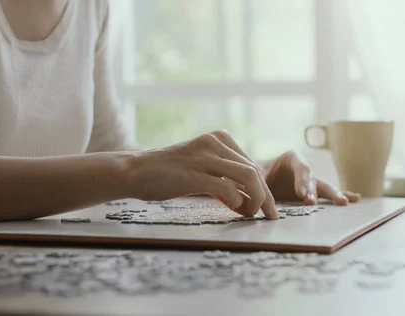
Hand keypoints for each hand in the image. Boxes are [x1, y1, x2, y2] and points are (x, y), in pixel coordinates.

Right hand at [127, 130, 277, 218]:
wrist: (134, 171)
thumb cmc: (167, 173)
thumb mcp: (200, 165)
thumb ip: (222, 175)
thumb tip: (246, 197)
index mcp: (219, 138)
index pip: (252, 164)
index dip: (264, 188)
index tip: (268, 207)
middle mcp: (215, 143)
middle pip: (255, 171)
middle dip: (267, 196)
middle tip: (270, 216)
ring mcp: (205, 157)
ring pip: (249, 176)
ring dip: (258, 199)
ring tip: (251, 214)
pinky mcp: (194, 174)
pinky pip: (229, 189)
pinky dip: (238, 203)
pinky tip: (235, 210)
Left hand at [263, 151, 360, 204]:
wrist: (256, 177)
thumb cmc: (255, 173)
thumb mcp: (255, 173)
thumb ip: (259, 179)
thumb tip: (258, 191)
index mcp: (291, 158)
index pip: (301, 168)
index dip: (303, 181)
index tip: (302, 195)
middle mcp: (304, 167)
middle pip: (314, 179)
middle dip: (314, 191)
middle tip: (313, 202)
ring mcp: (311, 179)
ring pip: (324, 187)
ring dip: (333, 195)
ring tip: (344, 202)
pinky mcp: (313, 190)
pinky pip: (328, 192)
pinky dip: (341, 194)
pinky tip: (354, 198)